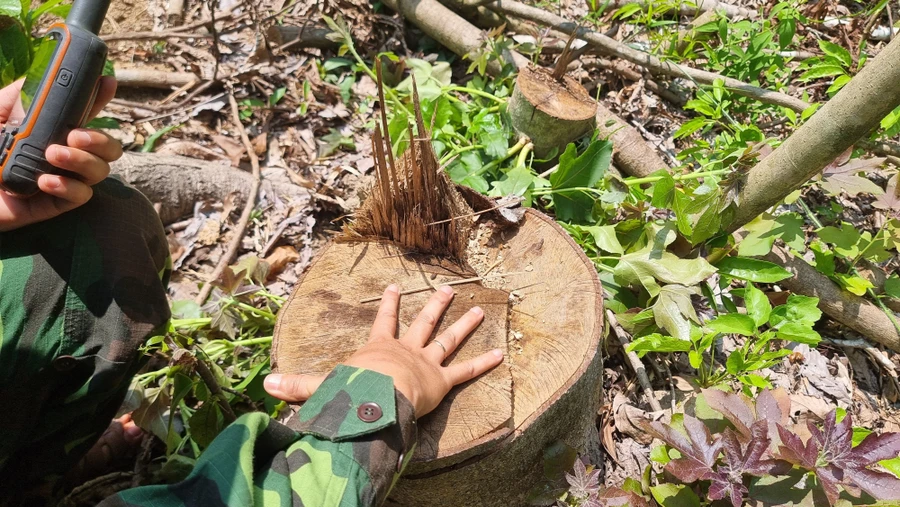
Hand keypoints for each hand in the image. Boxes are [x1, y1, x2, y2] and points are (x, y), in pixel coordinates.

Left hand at [0, 76, 120, 231]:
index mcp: (50, 131)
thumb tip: (44, 80)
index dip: (99, 97)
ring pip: (100, 171)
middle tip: (75, 135)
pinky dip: (69, 187)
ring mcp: (63, 180)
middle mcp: (64, 155)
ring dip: (83, 160)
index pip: (83, 113)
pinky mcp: (55, 204)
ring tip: (52, 156)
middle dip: (101, 139)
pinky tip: (44, 182)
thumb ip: (17, 99)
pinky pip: (81, 196)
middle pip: (108, 148)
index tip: (107, 82)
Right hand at [264, 284, 503, 416]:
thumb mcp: (322, 385)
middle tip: (448, 289)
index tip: (395, 286)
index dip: (390, 304)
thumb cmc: (352, 390)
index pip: (384, 321)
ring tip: (480, 309)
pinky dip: (484, 363)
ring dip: (464, 325)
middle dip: (435, 306)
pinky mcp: (442, 382)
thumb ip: (298, 385)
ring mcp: (426, 363)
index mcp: (379, 348)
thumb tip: (266, 385)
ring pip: (448, 340)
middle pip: (423, 323)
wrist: (378, 397)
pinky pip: (466, 371)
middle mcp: (406, 350)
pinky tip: (501, 355)